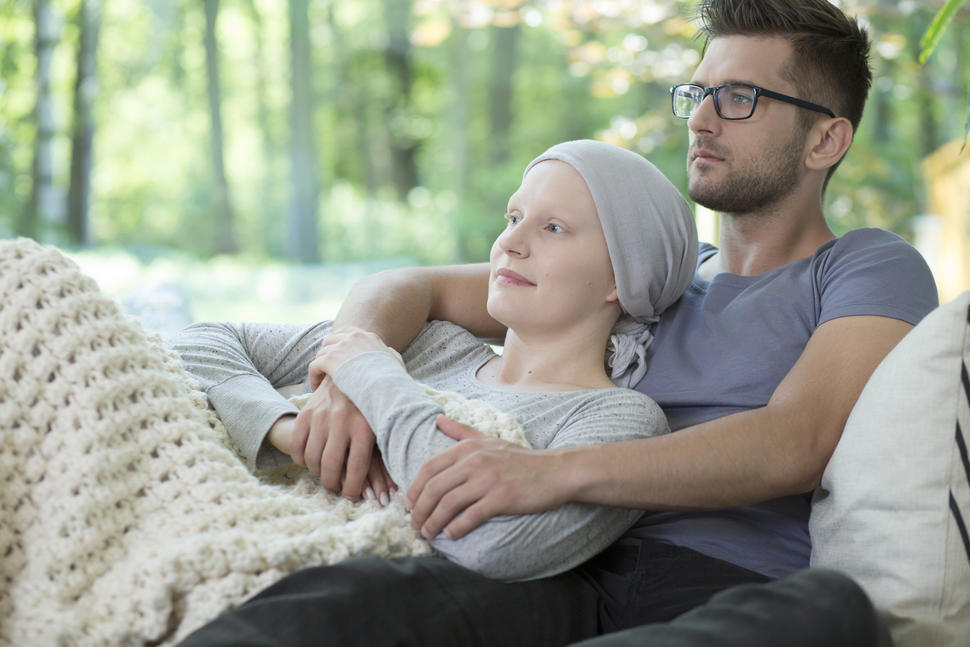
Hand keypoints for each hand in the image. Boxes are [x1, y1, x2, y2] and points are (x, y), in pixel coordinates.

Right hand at [268, 412, 395, 502]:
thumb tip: (387, 493)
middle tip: (335, 489)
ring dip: (316, 473)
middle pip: (331, 466)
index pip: (357, 467)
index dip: (353, 488)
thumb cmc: (372, 405)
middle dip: (332, 484)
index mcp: (365, 426)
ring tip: (324, 475)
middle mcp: (342, 420)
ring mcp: (321, 415)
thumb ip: (383, 454)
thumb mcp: (382, 425)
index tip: (351, 496)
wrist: (352, 370)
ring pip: (312, 458)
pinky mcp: (307, 412)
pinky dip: (301, 459)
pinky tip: (309, 461)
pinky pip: (297, 445)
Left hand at [308, 326, 403, 388]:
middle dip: (327, 353)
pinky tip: (315, 386)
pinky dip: (313, 376)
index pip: (346, 332)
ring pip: (321, 353)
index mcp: (367, 336)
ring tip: (320, 379)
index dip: (338, 342)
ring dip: (320, 366)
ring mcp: (339, 347)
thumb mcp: (395, 361)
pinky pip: (314, 365)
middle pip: (330, 340)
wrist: (383, 384)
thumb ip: (390, 354)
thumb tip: (389, 352)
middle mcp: (352, 337)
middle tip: (326, 368)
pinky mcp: (329, 359)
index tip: (337, 354)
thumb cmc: (392, 378)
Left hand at [405, 415, 565, 539]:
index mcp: (468, 447)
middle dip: (420, 509)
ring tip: (428, 533)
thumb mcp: (488, 439)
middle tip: (415, 524)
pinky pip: (471, 516)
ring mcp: (488, 479)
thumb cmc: (520, 458)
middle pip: (435, 487)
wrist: (555, 471)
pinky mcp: (502, 498)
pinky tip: (451, 535)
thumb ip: (460, 431)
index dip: (415, 488)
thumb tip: (437, 419)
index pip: (430, 467)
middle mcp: (475, 461)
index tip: (409, 504)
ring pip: (448, 503)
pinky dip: (456, 528)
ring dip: (433, 522)